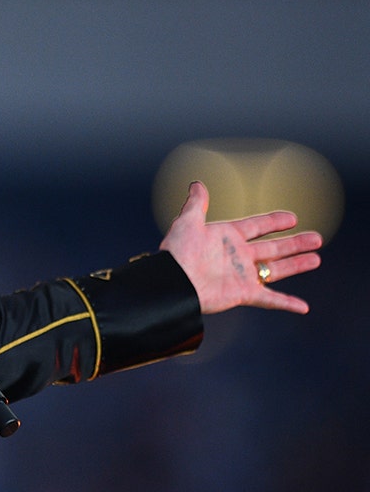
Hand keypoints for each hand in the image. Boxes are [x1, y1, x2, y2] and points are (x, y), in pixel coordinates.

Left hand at [160, 181, 322, 314]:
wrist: (173, 282)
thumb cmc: (178, 252)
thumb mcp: (187, 222)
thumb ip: (196, 204)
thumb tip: (196, 183)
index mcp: (226, 237)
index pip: (256, 226)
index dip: (274, 221)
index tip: (292, 218)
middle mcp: (237, 256)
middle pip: (273, 248)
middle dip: (295, 244)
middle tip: (317, 238)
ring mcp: (241, 275)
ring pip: (276, 270)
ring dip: (297, 265)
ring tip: (316, 259)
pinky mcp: (242, 294)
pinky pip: (270, 300)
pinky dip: (287, 304)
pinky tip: (304, 308)